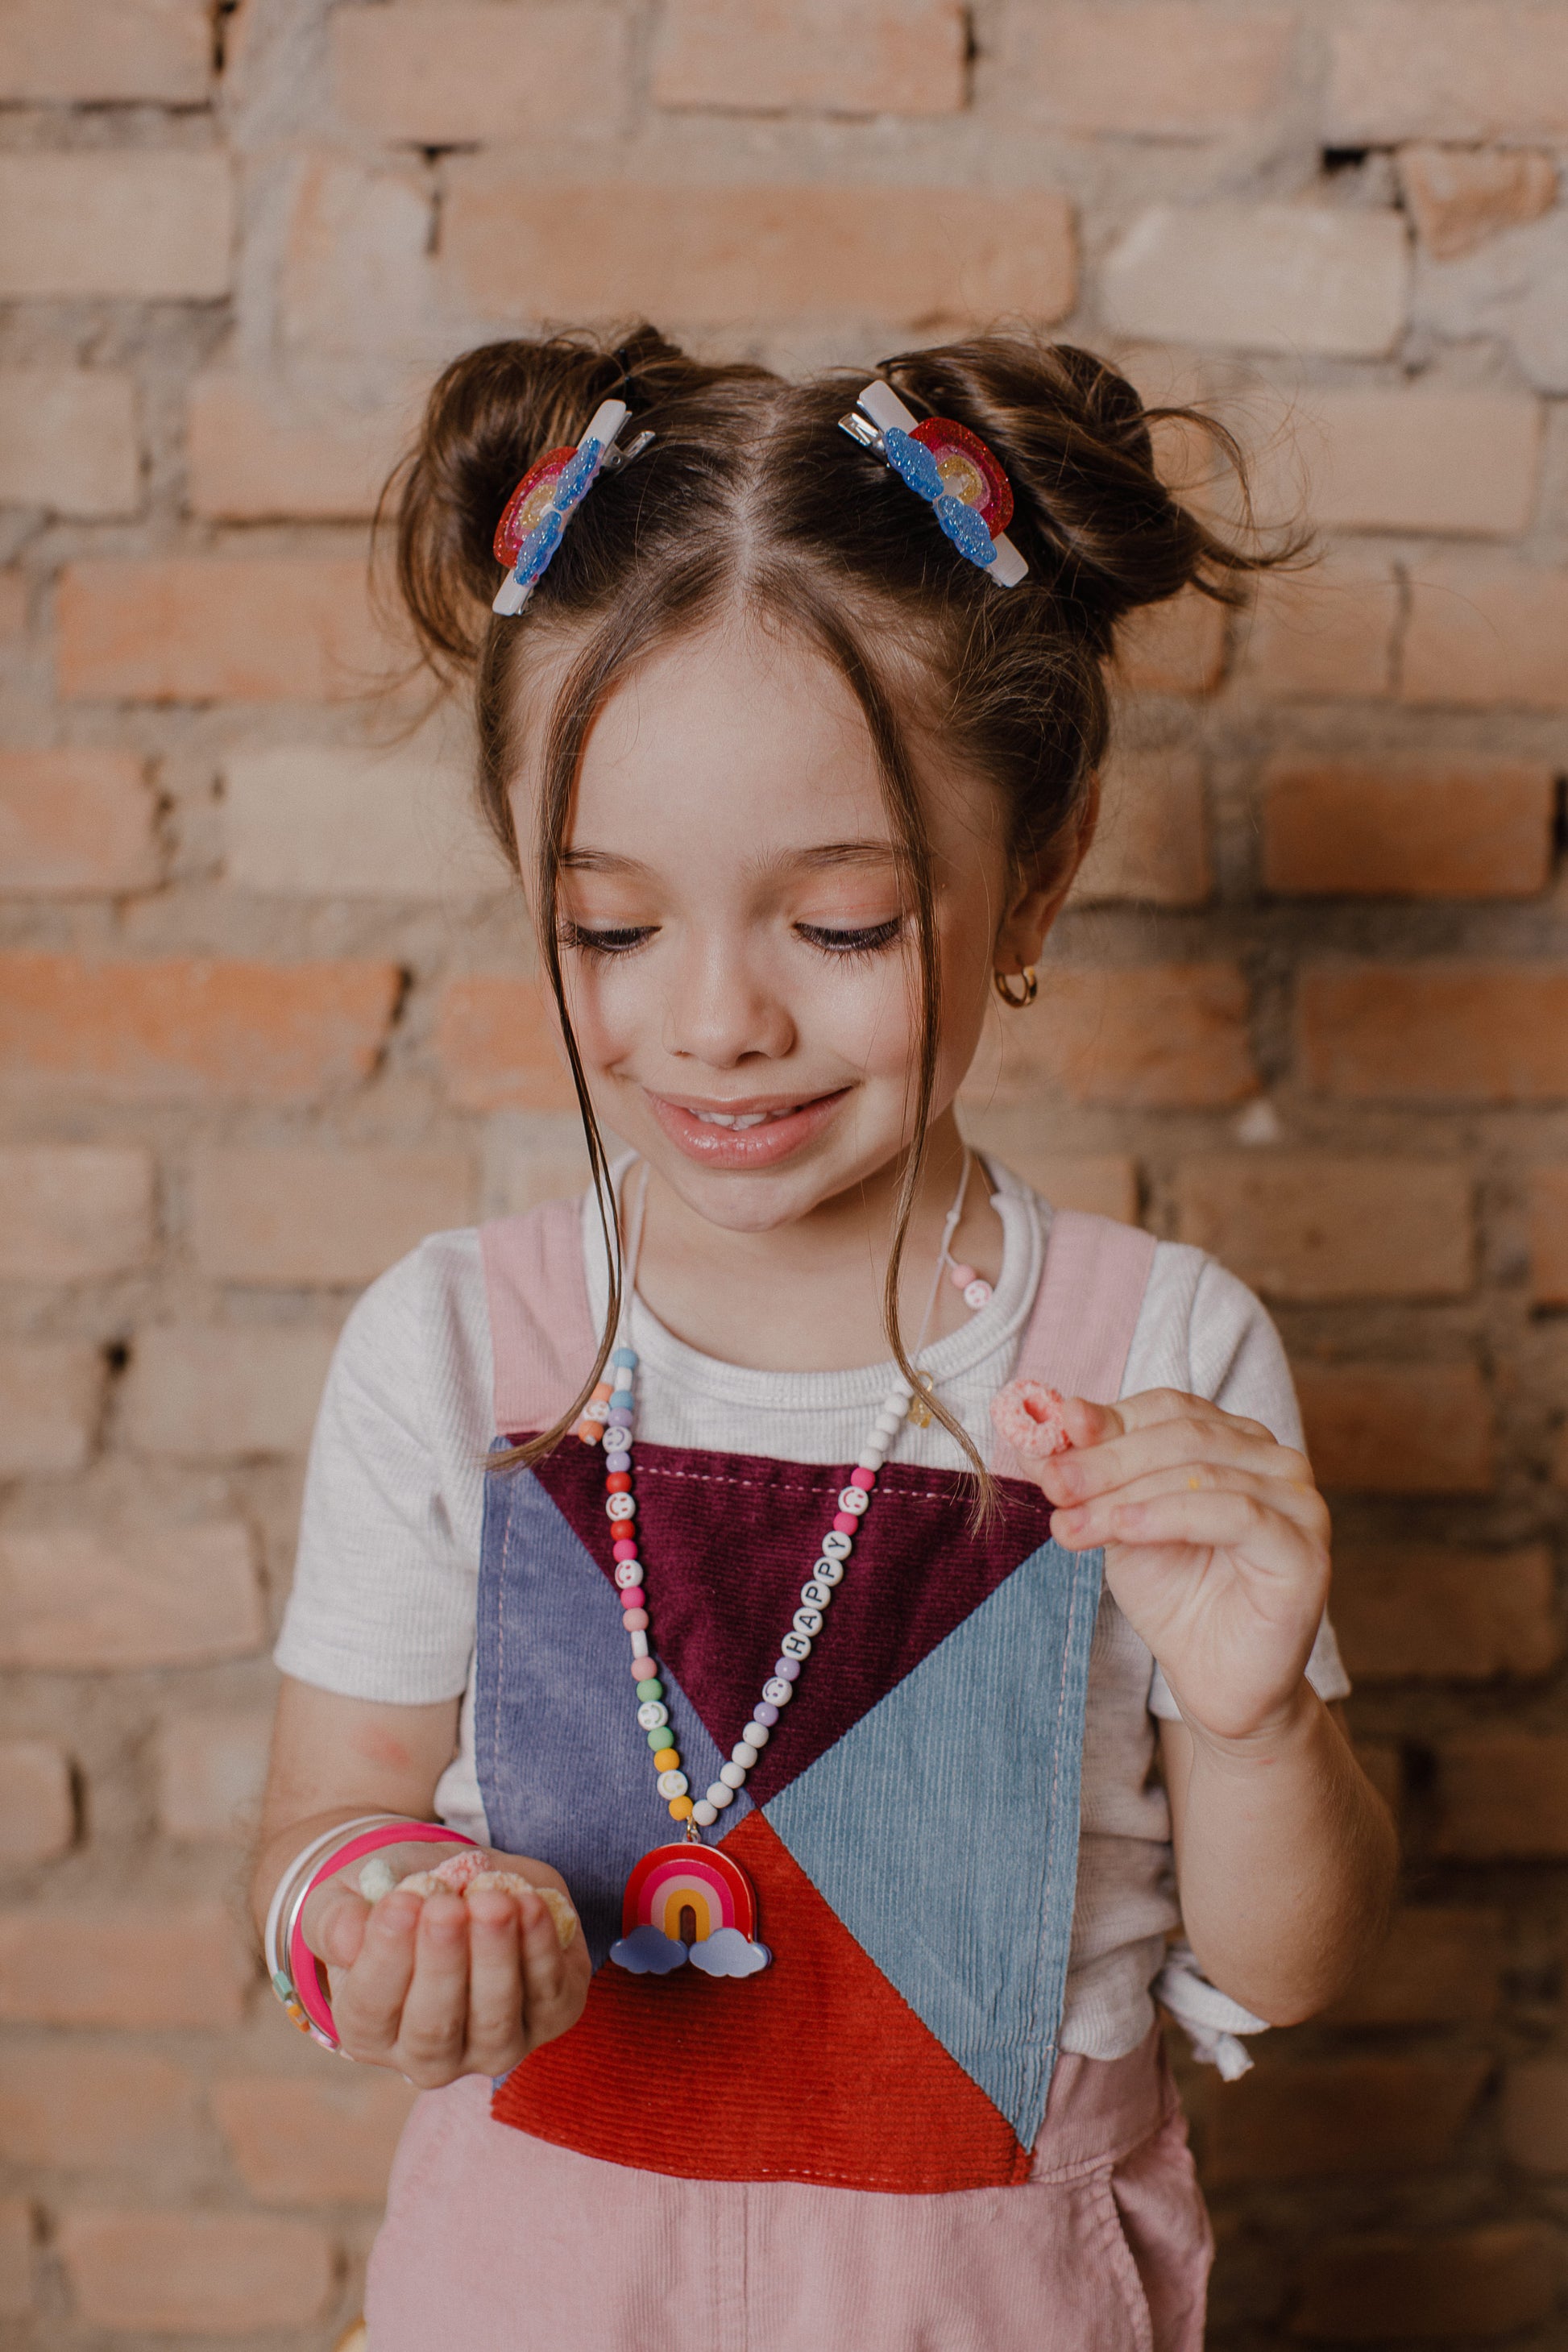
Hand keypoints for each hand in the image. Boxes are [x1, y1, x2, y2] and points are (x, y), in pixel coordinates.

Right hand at [299, 1841, 590, 2083]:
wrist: (457, 1887)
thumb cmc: (394, 1900)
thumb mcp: (346, 1900)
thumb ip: (336, 1919)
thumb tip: (348, 1938)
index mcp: (369, 2031)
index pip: (372, 2009)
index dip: (386, 1957)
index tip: (399, 1903)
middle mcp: (429, 2058)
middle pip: (435, 2027)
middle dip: (443, 1964)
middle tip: (446, 1906)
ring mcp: (493, 2046)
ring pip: (496, 2020)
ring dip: (496, 1958)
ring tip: (492, 1901)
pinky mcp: (549, 2018)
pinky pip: (550, 1994)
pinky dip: (543, 1950)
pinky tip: (530, 1902)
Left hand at [1029, 1391, 1331, 1746]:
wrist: (1215, 1681)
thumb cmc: (1175, 1595)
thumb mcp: (1120, 1521)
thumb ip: (1093, 1472)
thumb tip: (1048, 1419)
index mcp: (1234, 1440)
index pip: (1167, 1409)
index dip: (1105, 1423)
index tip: (1046, 1444)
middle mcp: (1275, 1460)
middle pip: (1182, 1435)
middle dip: (1105, 1460)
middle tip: (1052, 1484)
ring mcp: (1298, 1502)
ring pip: (1201, 1472)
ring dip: (1124, 1495)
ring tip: (1070, 1525)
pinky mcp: (1304, 1549)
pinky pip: (1235, 1514)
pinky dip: (1169, 1515)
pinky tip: (1124, 1530)